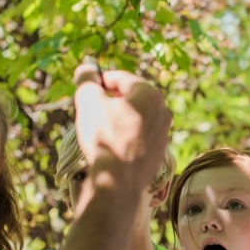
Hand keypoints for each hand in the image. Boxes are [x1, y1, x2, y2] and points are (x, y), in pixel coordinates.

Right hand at [73, 64, 171, 190]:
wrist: (118, 180)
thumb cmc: (103, 136)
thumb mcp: (88, 100)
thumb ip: (86, 79)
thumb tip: (86, 68)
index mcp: (149, 93)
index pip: (121, 78)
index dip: (100, 81)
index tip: (87, 88)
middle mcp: (163, 111)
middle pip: (132, 98)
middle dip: (111, 100)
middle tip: (92, 108)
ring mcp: (164, 133)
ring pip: (137, 118)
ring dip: (120, 118)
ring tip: (101, 128)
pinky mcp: (160, 152)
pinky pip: (140, 137)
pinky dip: (127, 136)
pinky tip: (113, 145)